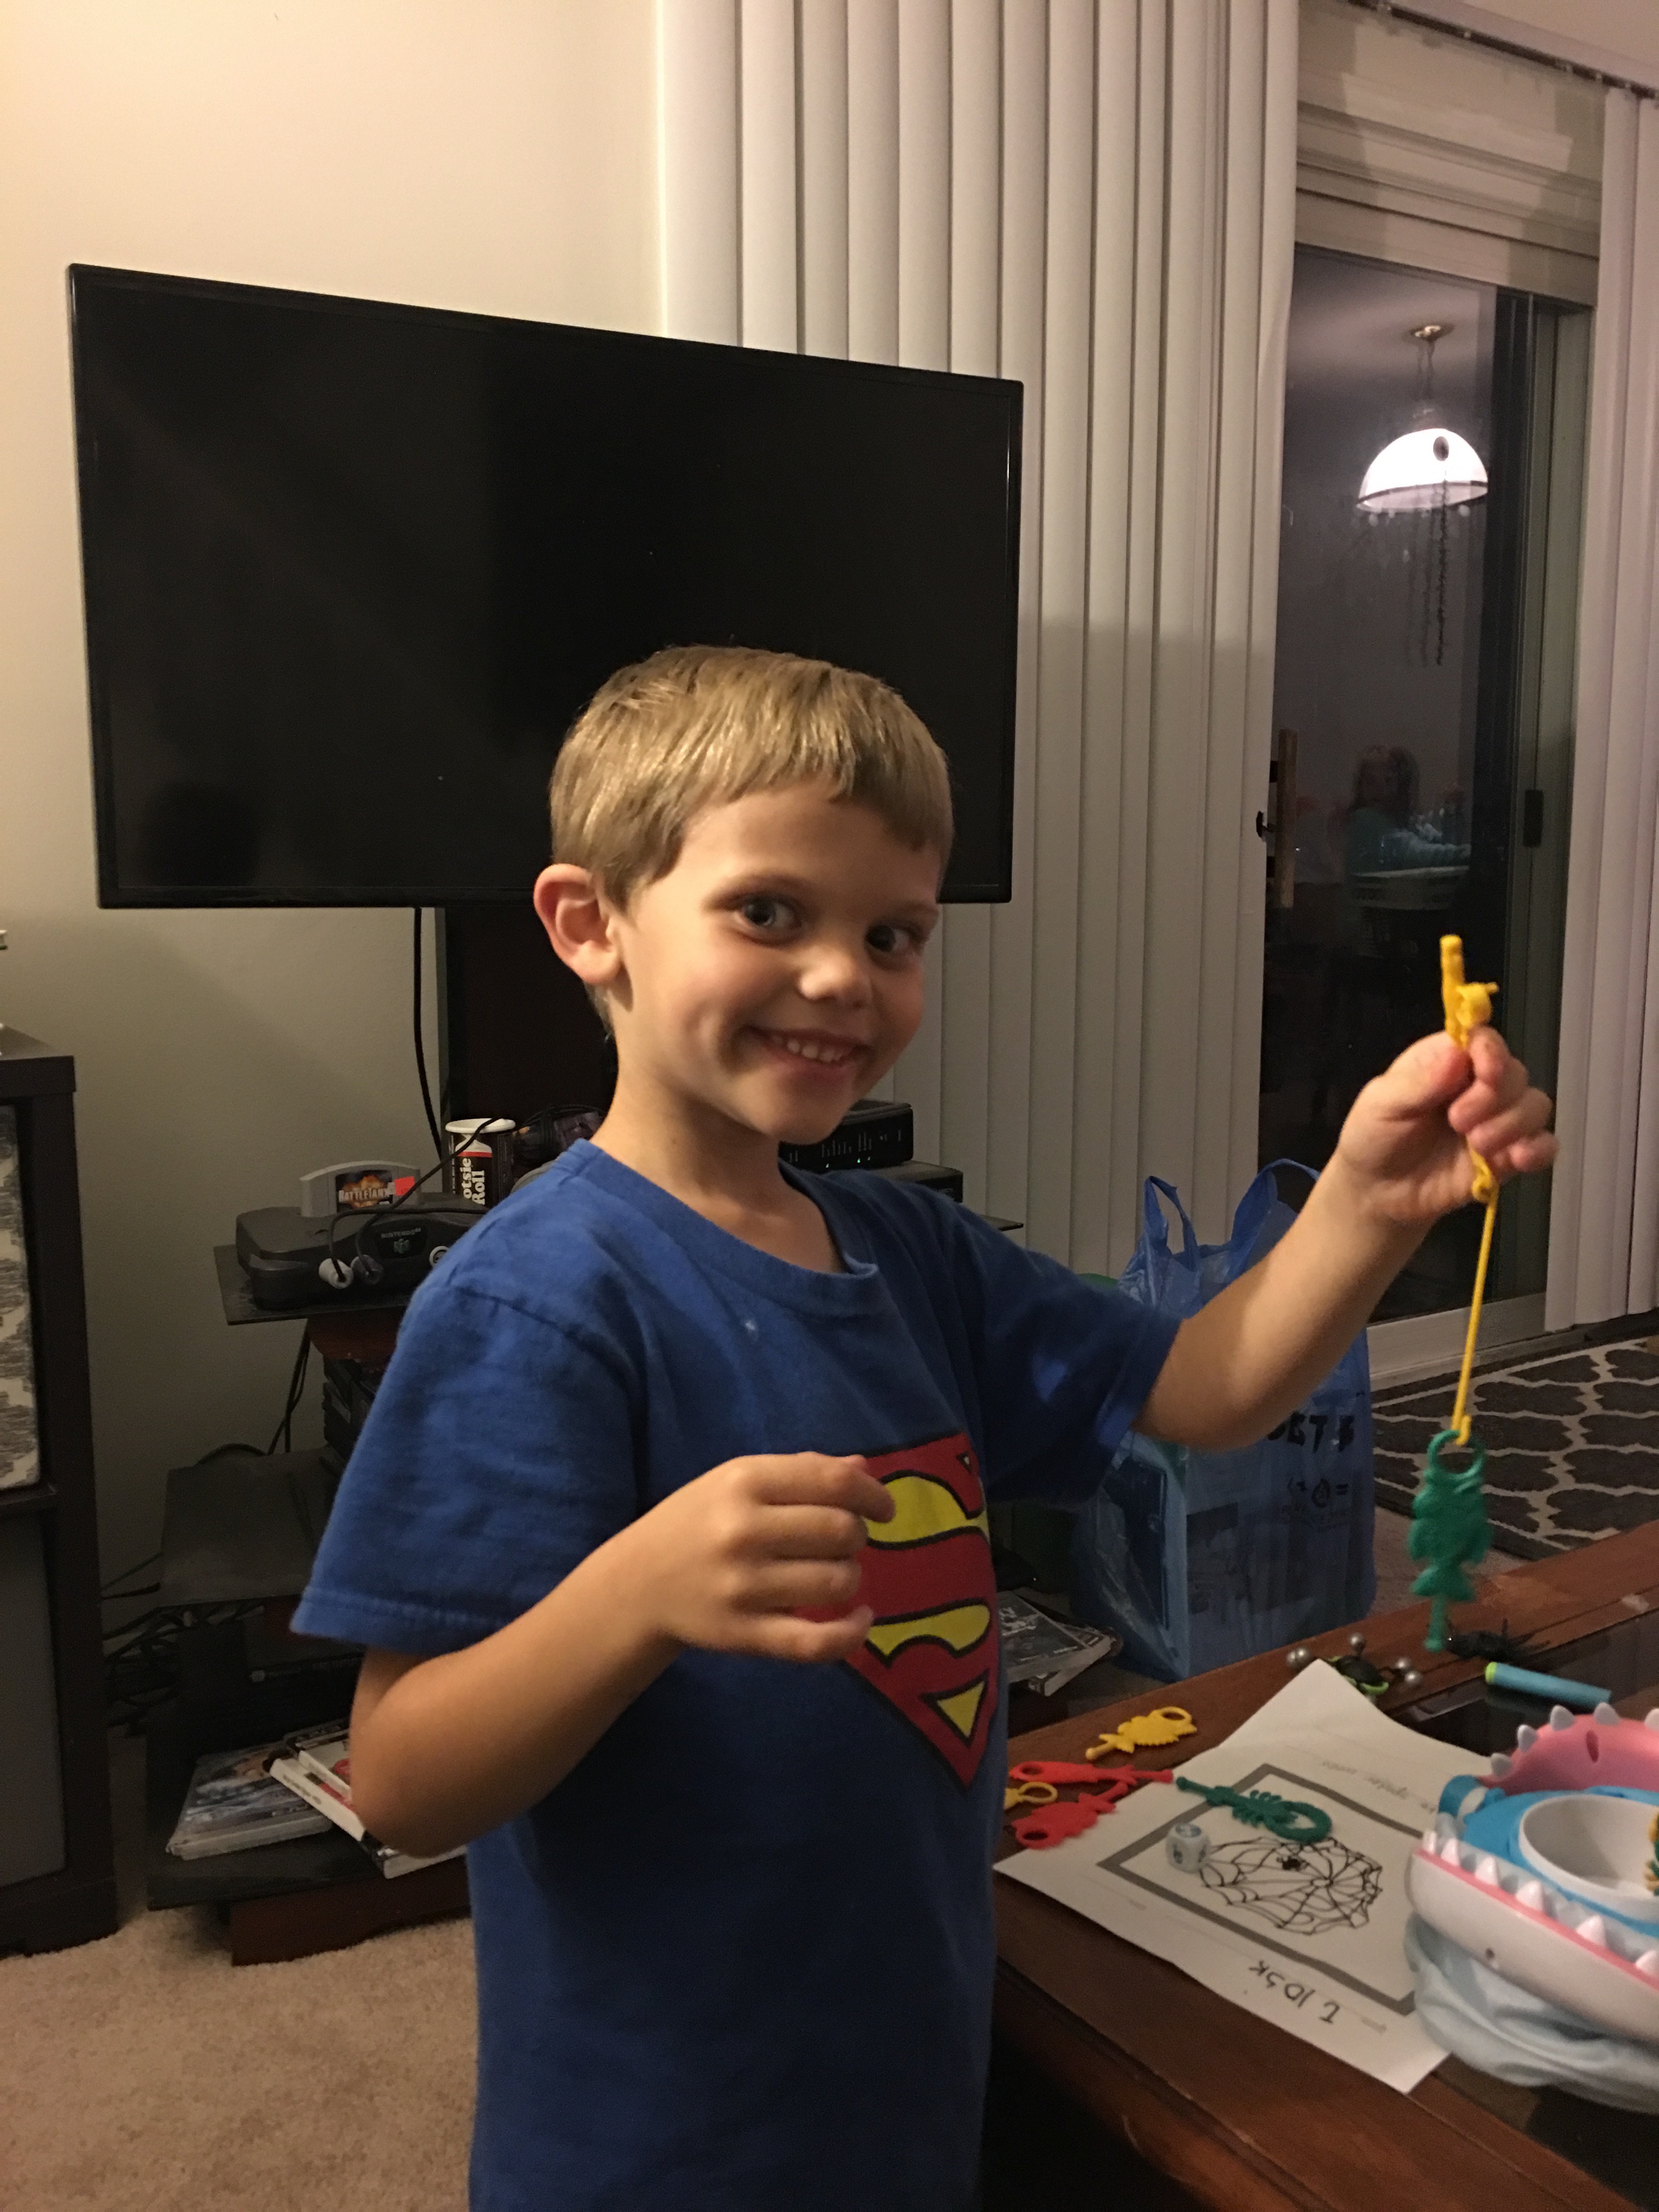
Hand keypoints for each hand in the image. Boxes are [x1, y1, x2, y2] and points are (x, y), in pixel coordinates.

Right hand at [626, 1452, 893, 1663]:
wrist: (637, 1584)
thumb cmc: (697, 1522)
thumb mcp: (736, 1480)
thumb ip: (801, 1471)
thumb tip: (864, 1470)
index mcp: (743, 1481)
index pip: (833, 1483)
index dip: (873, 1496)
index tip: (883, 1509)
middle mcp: (743, 1530)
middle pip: (841, 1531)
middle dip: (856, 1537)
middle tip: (841, 1543)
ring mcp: (743, 1587)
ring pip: (837, 1582)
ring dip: (850, 1578)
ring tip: (833, 1575)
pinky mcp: (745, 1635)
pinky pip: (817, 1642)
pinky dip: (852, 1633)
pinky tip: (861, 1618)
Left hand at [1333, 1027, 1556, 1228]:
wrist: (1377, 1192)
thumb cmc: (1373, 1136)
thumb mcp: (1381, 1105)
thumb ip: (1418, 1082)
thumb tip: (1457, 1054)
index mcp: (1447, 1060)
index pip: (1485, 1041)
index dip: (1492, 1053)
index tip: (1485, 1074)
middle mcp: (1478, 1084)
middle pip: (1516, 1074)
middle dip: (1493, 1099)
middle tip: (1457, 1122)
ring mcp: (1497, 1120)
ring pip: (1535, 1106)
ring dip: (1512, 1126)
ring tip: (1476, 1147)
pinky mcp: (1509, 1156)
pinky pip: (1545, 1146)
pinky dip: (1538, 1150)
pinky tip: (1515, 1160)